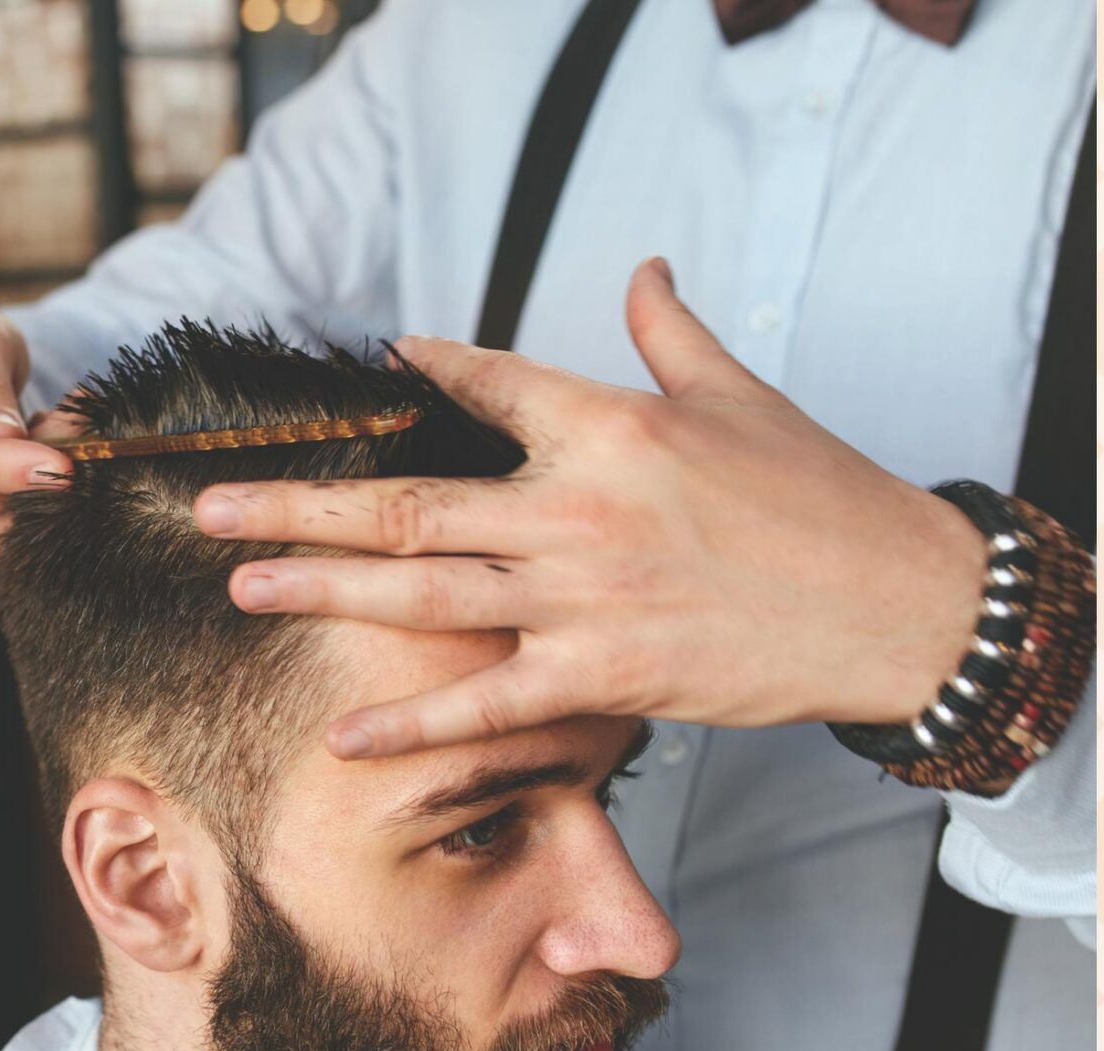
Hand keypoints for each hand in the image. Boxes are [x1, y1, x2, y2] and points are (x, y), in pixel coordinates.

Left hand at [194, 258, 986, 758]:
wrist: (896, 602)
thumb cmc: (826, 496)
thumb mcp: (744, 397)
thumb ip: (670, 332)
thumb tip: (640, 266)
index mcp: (610, 424)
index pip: (490, 382)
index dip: (432, 366)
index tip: (384, 360)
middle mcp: (576, 507)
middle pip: (406, 502)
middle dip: (297, 508)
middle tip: (207, 511)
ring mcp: (584, 597)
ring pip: (422, 593)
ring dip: (319, 593)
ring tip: (237, 588)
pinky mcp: (608, 676)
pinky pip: (489, 704)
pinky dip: (415, 722)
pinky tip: (346, 732)